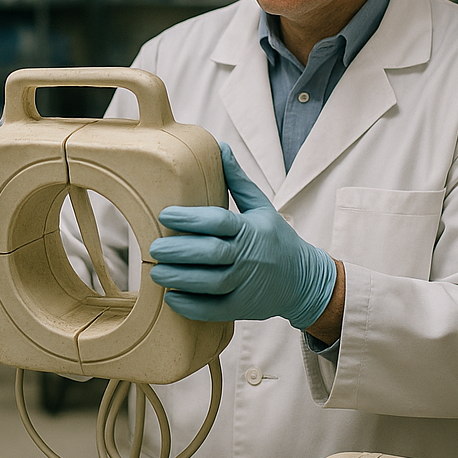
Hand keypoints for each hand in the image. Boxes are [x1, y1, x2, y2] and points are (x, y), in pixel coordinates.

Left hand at [149, 143, 336, 328]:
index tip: (165, 214)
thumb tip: (221, 147)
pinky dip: (192, 306)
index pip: (219, 221)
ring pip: (211, 283)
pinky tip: (171, 298)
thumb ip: (238, 180)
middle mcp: (249, 257)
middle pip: (212, 254)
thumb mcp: (261, 206)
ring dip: (181, 279)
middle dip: (180, 251)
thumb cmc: (276, 238)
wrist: (303, 280)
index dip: (191, 219)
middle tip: (154, 248)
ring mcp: (246, 284)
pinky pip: (215, 310)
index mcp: (250, 229)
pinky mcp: (242, 308)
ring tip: (156, 273)